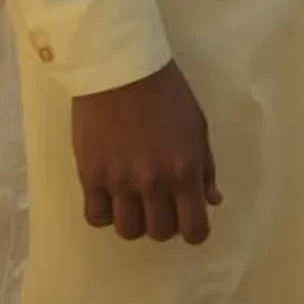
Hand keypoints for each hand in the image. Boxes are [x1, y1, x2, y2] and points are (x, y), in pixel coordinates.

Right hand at [70, 61, 220, 243]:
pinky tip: (111, 196)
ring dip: (135, 220)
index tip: (190, 222)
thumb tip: (212, 200)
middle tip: (162, 204)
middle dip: (165, 223)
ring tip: (135, 200)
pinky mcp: (90, 177)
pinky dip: (106, 213)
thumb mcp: (198, 127)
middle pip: (160, 233)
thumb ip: (206, 168)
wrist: (121, 71)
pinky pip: (96, 217)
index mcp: (186, 170)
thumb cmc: (167, 94)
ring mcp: (119, 182)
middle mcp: (154, 183)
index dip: (195, 231)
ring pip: (128, 231)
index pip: (194, 228)